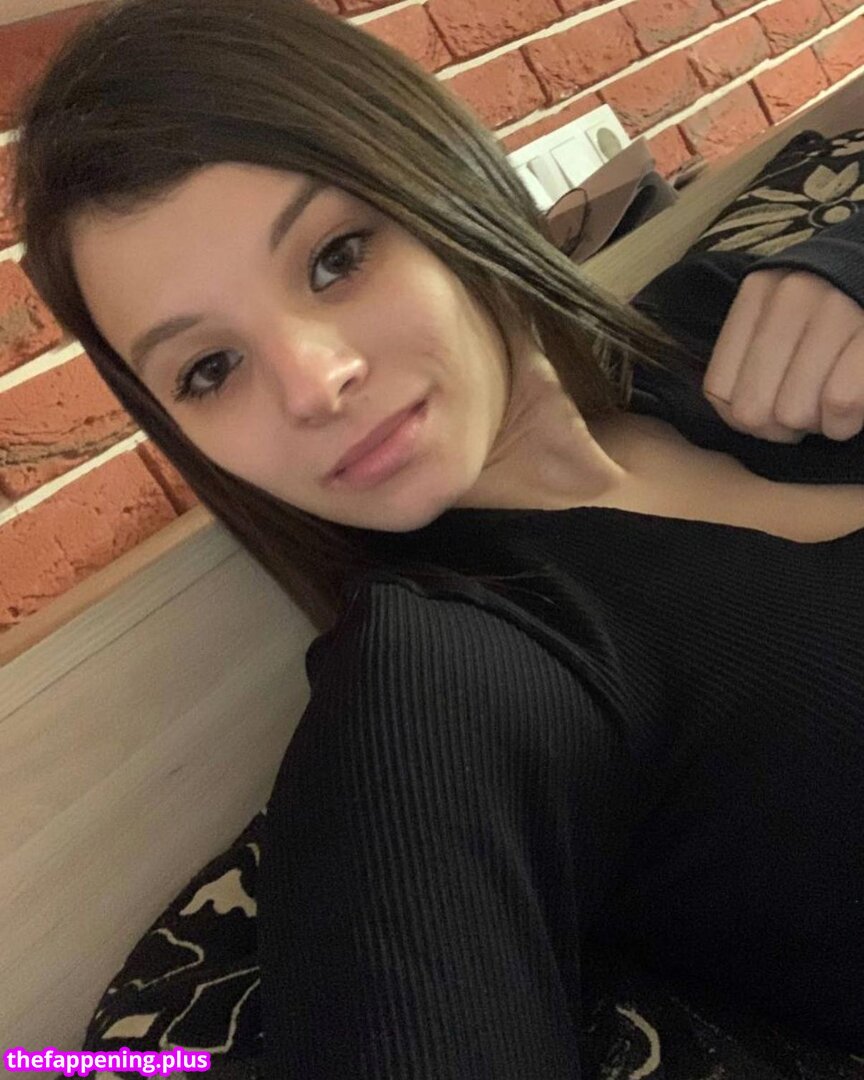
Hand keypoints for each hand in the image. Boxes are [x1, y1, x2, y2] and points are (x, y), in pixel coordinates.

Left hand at [702, 268, 863, 442]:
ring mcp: (837, 310)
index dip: (743, 419)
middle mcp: (791, 296)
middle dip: (780, 428)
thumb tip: (738, 415)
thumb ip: (751, 359)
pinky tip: (854, 410)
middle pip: (753, 410)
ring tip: (834, 402)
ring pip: (794, 412)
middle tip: (807, 414)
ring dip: (817, 425)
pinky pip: (839, 404)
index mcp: (758, 293)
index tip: (770, 413)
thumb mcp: (785, 315)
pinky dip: (845, 422)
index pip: (719, 388)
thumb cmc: (841, 307)